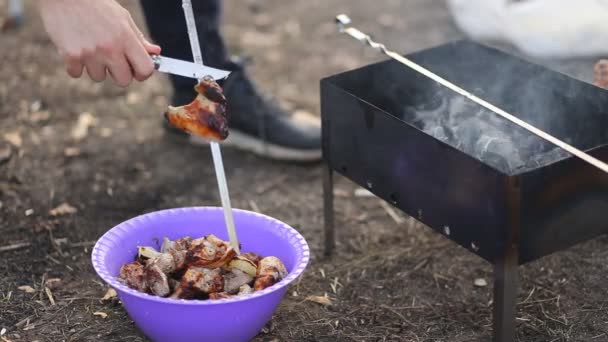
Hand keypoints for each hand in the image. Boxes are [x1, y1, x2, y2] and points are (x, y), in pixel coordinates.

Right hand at [37, 0, 160, 86]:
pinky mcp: (70, 56)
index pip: (145, 69)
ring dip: (95, 67)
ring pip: (99, 77)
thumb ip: (139, 38)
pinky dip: (75, 65)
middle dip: (119, 74)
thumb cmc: (96, 6)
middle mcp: (110, 48)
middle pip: (123, 81)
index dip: (142, 73)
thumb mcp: (122, 18)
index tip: (136, 71)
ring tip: (90, 47)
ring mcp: (90, 53)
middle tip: (111, 60)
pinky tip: (76, 48)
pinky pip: (76, 74)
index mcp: (126, 38)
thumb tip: (155, 53)